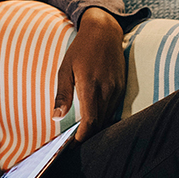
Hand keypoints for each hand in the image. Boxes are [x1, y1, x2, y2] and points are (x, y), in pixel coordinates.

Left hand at [55, 7, 126, 141]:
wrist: (104, 31)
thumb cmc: (81, 49)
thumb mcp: (65, 69)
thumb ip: (62, 94)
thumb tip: (56, 117)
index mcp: (90, 87)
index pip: (90, 121)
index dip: (83, 137)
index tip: (74, 146)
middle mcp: (107, 90)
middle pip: (100, 123)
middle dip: (89, 135)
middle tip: (76, 143)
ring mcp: (116, 88)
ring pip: (108, 116)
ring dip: (97, 126)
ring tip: (83, 132)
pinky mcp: (122, 86)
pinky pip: (113, 107)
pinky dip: (104, 116)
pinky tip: (94, 117)